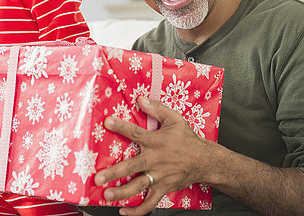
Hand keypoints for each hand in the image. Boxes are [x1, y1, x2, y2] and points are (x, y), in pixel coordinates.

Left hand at [94, 96, 213, 215]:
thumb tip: (140, 98)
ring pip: (138, 187)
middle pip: (132, 167)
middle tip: (98, 177)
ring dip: (121, 192)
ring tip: (107, 195)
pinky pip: (150, 203)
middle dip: (114, 173)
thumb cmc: (187, 139)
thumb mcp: (175, 119)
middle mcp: (156, 160)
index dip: (121, 127)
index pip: (136, 133)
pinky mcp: (163, 189)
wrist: (205, 160)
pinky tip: (124, 212)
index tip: (107, 122)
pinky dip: (137, 210)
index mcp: (157, 142)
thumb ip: (157, 108)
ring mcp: (159, 177)